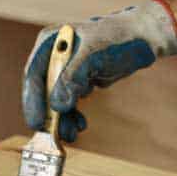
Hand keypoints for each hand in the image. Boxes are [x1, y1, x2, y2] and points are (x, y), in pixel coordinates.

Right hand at [22, 0, 176, 141]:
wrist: (143, 38)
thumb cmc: (119, 39)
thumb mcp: (94, 54)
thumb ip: (73, 78)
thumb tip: (56, 106)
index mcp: (51, 43)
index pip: (33, 75)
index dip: (33, 101)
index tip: (37, 123)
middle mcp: (54, 57)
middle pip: (42, 91)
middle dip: (48, 115)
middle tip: (52, 136)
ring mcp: (65, 71)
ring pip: (55, 101)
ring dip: (61, 120)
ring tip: (71, 135)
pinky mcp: (77, 82)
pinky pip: (68, 103)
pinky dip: (72, 116)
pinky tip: (80, 125)